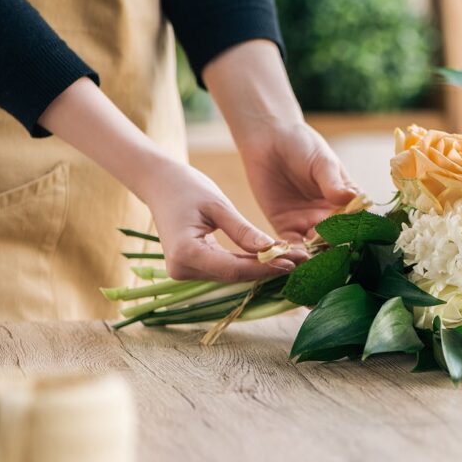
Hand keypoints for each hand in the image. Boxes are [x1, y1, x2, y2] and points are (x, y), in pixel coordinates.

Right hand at [37, 78, 305, 282]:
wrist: (160, 185)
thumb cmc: (187, 187)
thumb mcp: (218, 205)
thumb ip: (243, 230)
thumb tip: (271, 250)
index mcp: (185, 253)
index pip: (234, 269)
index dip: (265, 268)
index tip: (292, 261)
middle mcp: (181, 270)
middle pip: (234, 276)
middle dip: (268, 269)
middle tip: (301, 260)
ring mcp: (184, 272)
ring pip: (232, 276)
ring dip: (261, 268)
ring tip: (293, 258)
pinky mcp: (192, 269)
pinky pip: (225, 270)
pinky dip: (249, 264)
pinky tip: (274, 258)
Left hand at [200, 41, 359, 241]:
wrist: (268, 139)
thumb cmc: (302, 144)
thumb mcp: (321, 162)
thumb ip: (333, 182)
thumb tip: (351, 198)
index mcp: (347, 200)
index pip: (357, 221)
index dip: (357, 234)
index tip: (354, 244)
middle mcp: (330, 216)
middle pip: (337, 240)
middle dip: (334, 252)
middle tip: (330, 260)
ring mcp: (308, 223)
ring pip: (315, 247)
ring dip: (313, 257)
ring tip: (310, 263)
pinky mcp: (285, 227)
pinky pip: (290, 245)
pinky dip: (291, 254)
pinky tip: (291, 258)